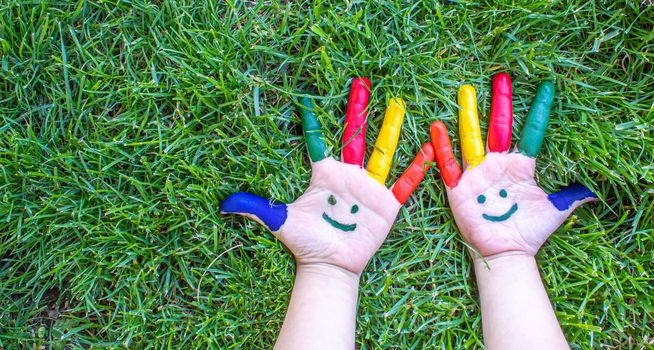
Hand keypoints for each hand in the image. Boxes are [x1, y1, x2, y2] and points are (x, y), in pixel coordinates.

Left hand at [221, 78, 433, 274]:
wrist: (329, 265)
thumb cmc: (305, 242)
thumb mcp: (279, 221)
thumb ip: (256, 208)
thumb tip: (224, 205)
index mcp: (323, 173)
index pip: (317, 140)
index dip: (312, 121)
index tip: (305, 98)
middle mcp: (347, 174)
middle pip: (354, 134)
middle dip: (358, 109)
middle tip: (361, 83)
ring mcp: (368, 186)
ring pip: (381, 150)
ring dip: (390, 128)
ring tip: (398, 104)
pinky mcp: (386, 202)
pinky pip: (404, 181)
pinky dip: (416, 167)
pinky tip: (429, 148)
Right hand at [430, 73, 597, 257]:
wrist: (507, 252)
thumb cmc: (531, 231)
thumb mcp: (557, 210)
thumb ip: (573, 195)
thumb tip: (598, 191)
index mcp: (522, 166)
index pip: (532, 132)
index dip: (539, 110)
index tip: (547, 87)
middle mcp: (499, 164)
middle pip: (499, 126)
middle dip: (500, 102)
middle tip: (501, 76)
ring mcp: (478, 173)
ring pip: (472, 137)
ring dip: (469, 115)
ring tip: (466, 90)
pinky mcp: (459, 187)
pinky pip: (448, 164)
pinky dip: (442, 147)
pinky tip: (436, 127)